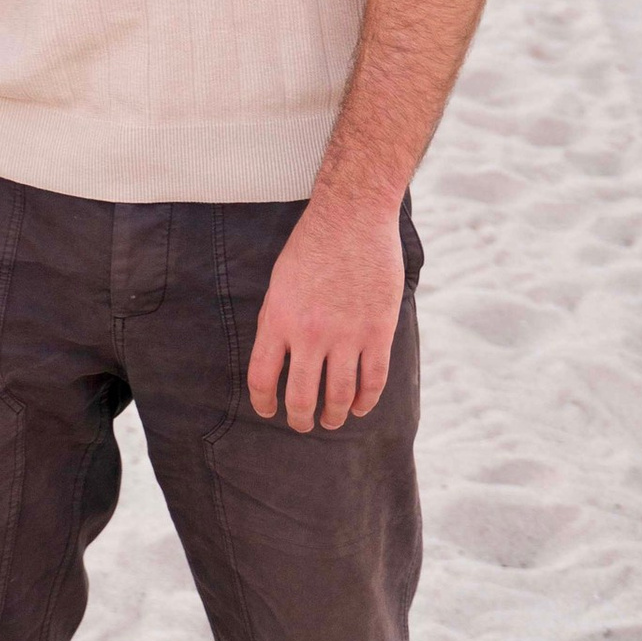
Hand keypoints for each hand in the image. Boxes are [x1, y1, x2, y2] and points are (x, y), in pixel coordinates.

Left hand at [245, 201, 403, 432]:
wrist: (352, 216)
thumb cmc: (312, 244)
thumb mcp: (280, 282)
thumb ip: (278, 321)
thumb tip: (279, 359)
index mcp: (278, 319)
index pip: (263, 378)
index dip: (264, 402)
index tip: (268, 410)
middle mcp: (310, 333)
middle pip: (302, 397)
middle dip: (300, 418)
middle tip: (303, 424)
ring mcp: (347, 334)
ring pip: (339, 395)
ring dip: (334, 415)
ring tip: (331, 419)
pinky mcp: (378, 331)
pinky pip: (373, 379)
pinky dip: (366, 400)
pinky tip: (360, 406)